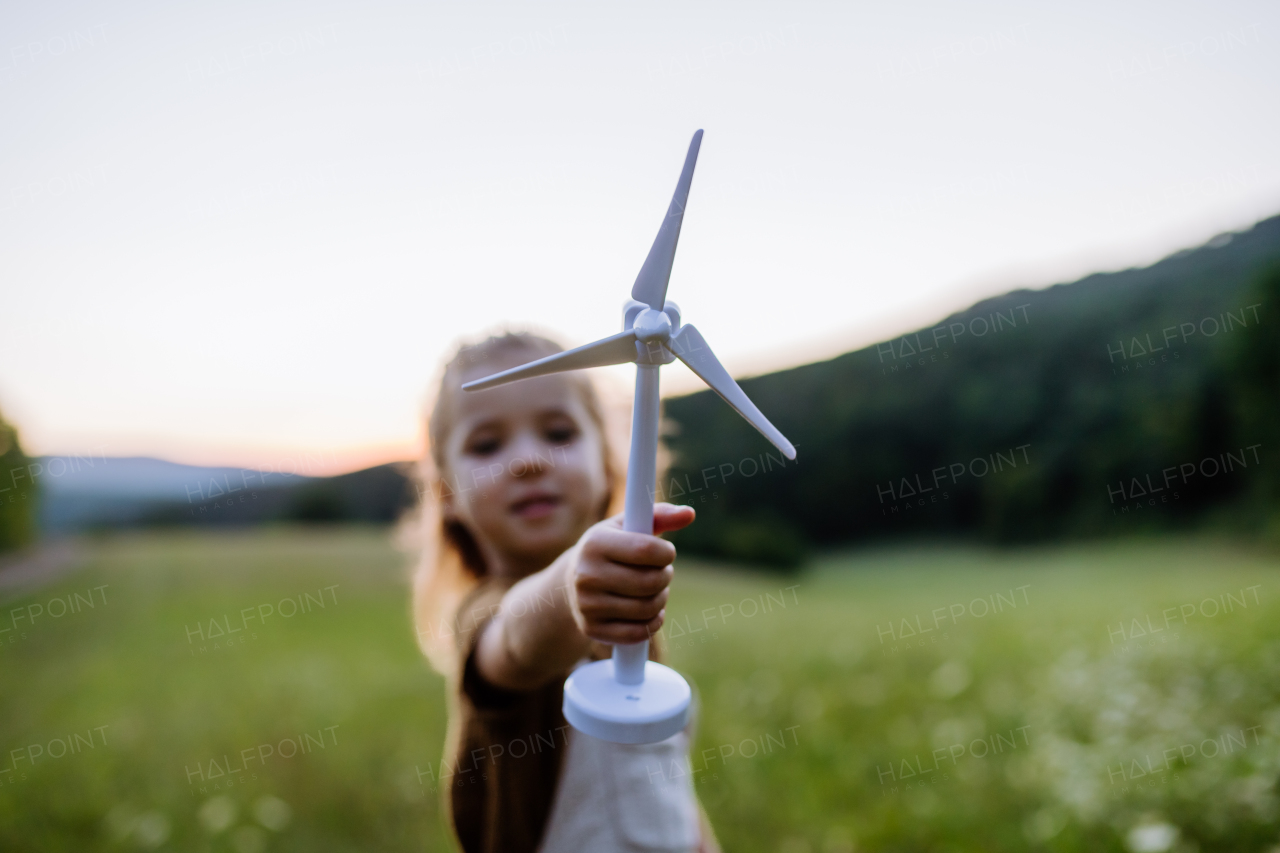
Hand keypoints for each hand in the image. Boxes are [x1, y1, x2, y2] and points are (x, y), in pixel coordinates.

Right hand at [565, 503, 695, 644]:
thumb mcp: (628, 525)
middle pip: (651, 582)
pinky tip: (649, 611)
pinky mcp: (592, 629)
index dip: (666, 552)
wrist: (572, 581)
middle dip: (665, 576)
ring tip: (653, 589)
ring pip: (648, 608)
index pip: (646, 550)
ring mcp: (587, 605)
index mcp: (594, 543)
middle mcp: (586, 575)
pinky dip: (652, 622)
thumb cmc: (610, 547)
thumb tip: (689, 513)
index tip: (665, 552)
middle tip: (661, 571)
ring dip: (661, 598)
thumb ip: (660, 516)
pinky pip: (638, 632)